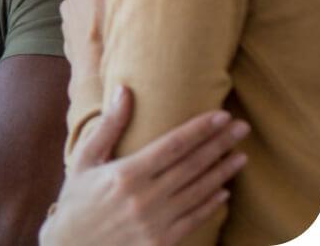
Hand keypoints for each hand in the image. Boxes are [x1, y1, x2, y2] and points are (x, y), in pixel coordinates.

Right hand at [40, 87, 248, 245]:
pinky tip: (224, 191)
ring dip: (223, 172)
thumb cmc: (76, 199)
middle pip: (192, 165)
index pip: (173, 145)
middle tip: (242, 128)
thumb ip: (109, 125)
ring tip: (241, 155)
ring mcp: (155, 223)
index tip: (222, 115)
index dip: (200, 129)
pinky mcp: (161, 242)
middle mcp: (145, 197)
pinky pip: (193, 219)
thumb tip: (124, 90)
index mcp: (126, 173)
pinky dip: (211, 204)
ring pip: (198, 192)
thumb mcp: (85, 158)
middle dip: (220, 144)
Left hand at [59, 0, 105, 83]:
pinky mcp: (71, 39)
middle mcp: (67, 2)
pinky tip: (104, 27)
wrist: (94, 70)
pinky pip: (83, 23)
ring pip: (82, 3)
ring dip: (94, 2)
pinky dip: (91, 21)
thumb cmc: (104, 28)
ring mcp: (68, 21)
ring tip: (113, 7)